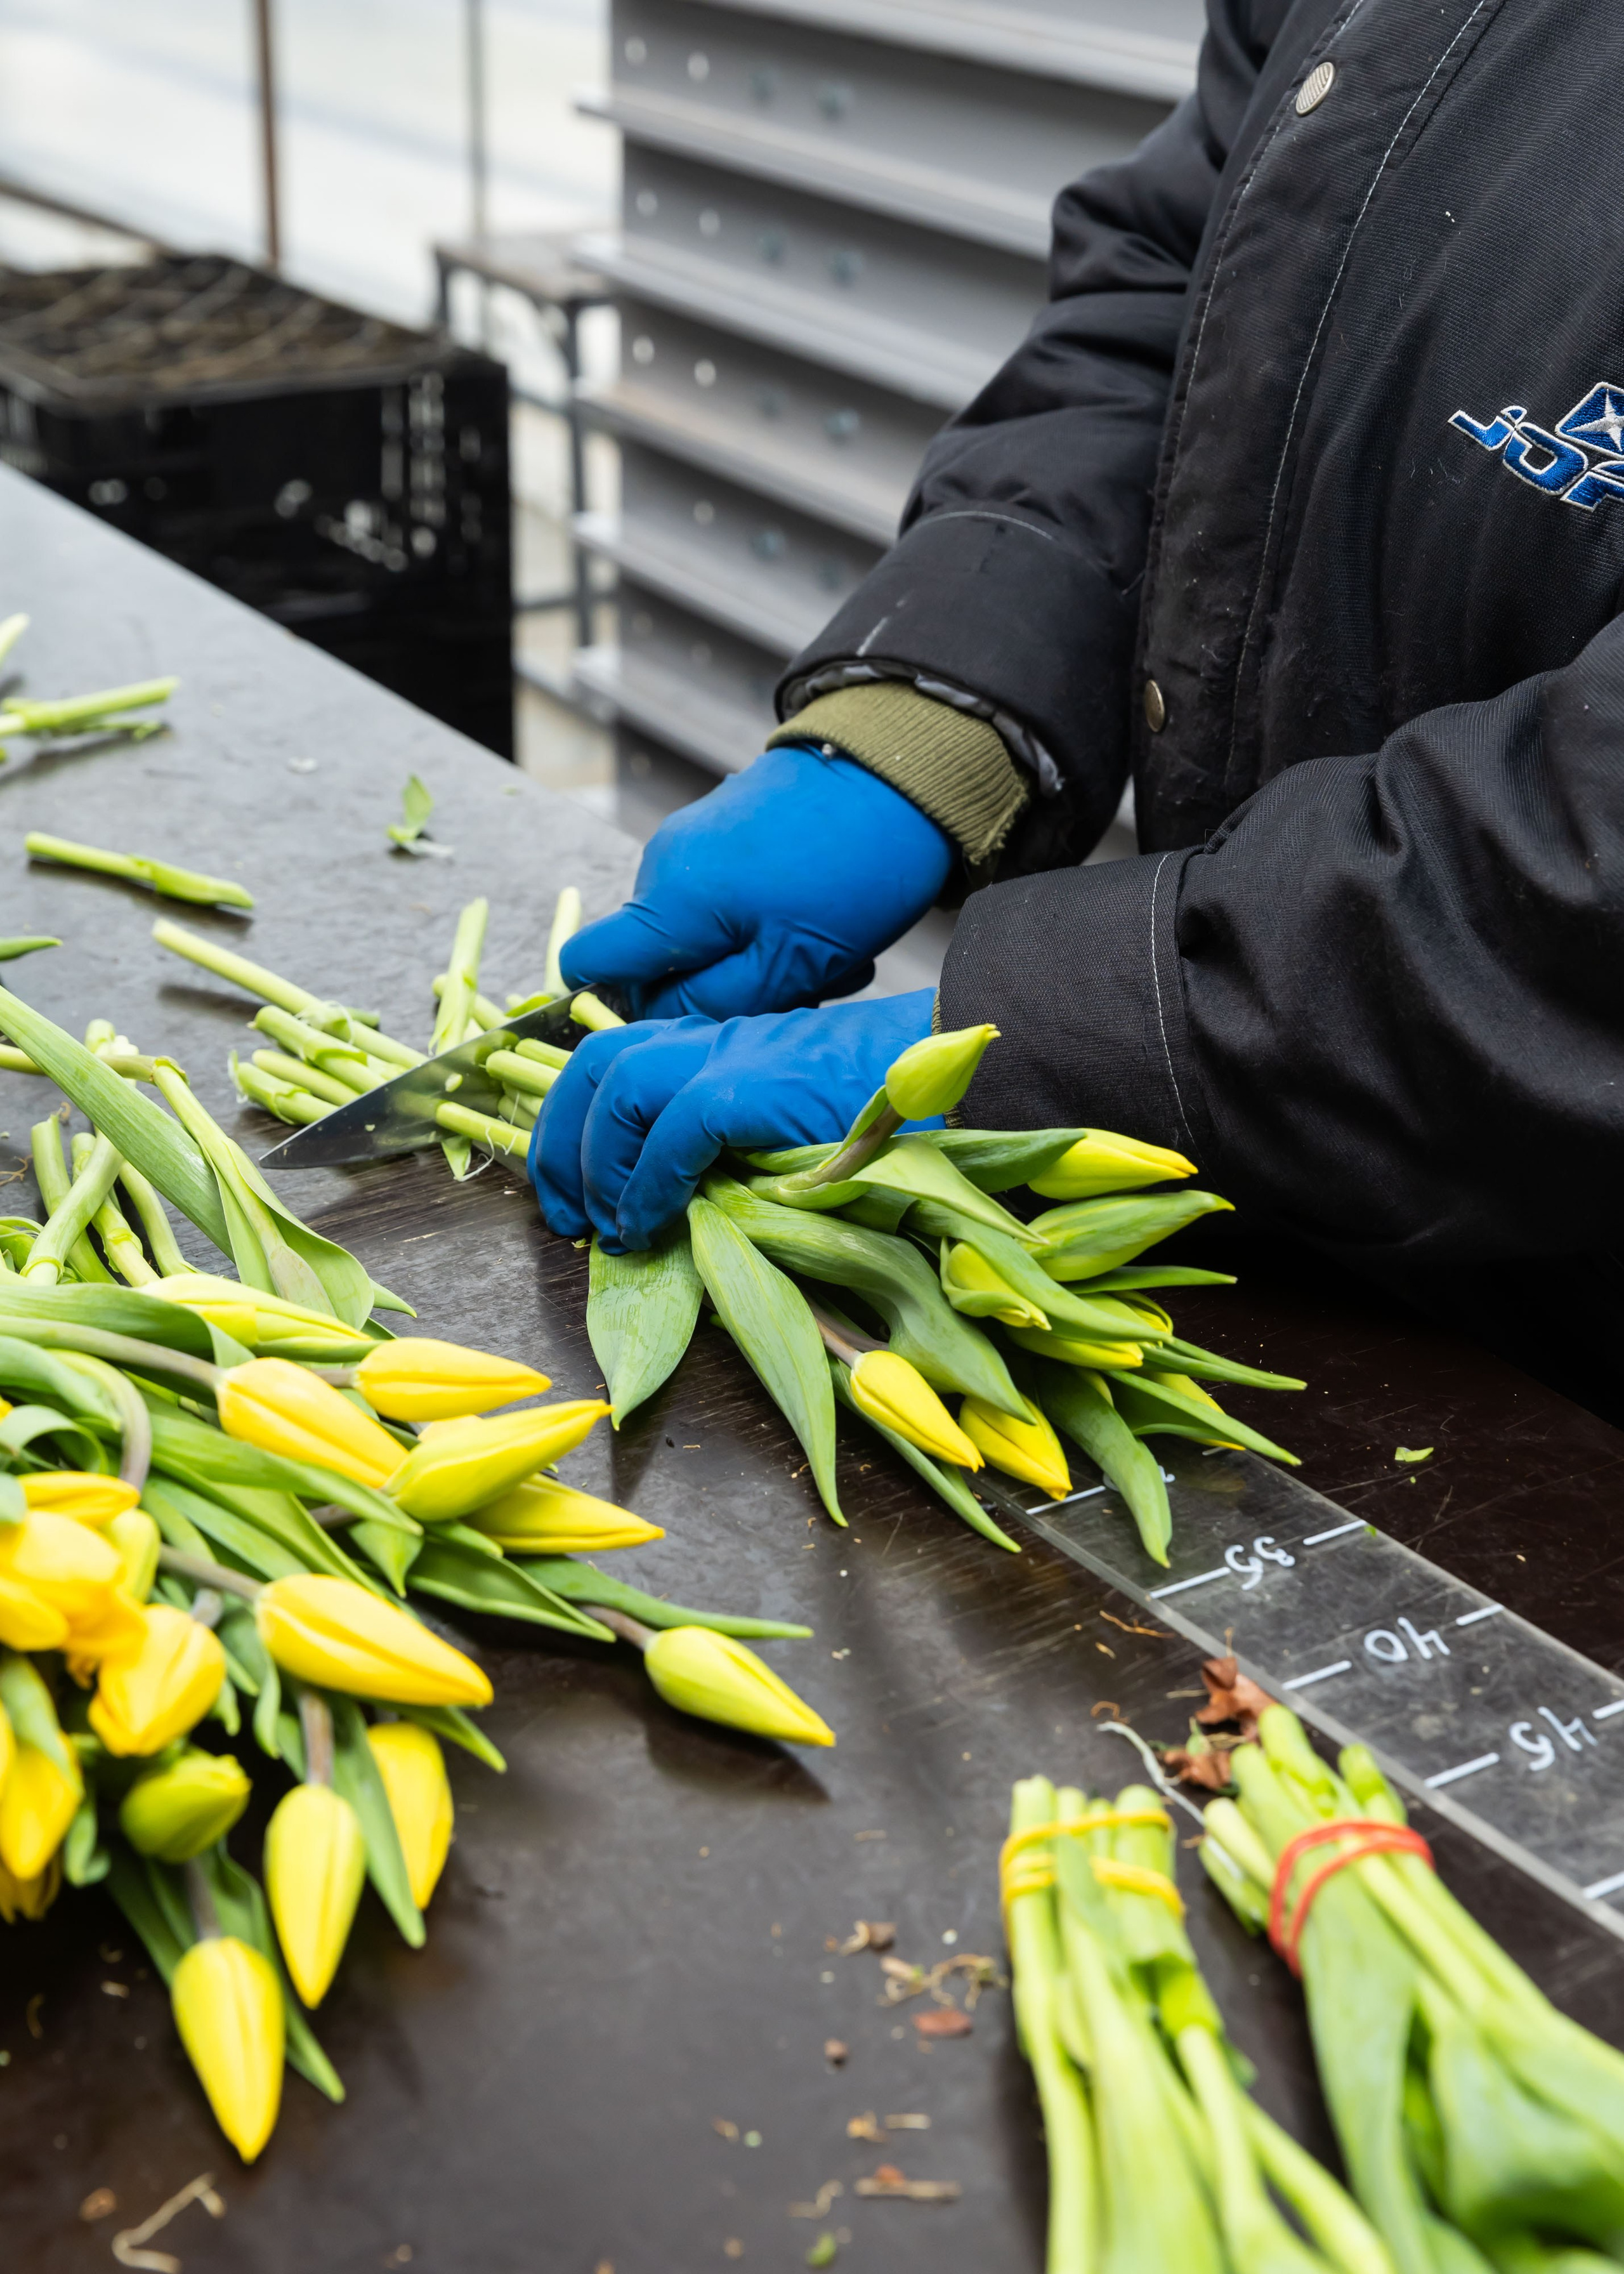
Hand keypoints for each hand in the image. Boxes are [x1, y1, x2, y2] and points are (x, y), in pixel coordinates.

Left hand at [530, 989, 936, 1250]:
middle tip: (564, 1212)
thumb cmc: (889, 1112)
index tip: (573, 1188)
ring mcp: (734, 1055)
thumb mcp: (788, 1127)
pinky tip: (649, 1222)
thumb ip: (733, 1148)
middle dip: (562, 1140)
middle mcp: (715, 1040)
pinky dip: (648, 1180)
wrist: (955, 1074)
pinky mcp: (753, 1085)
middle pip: (598, 1065)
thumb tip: (682, 1208)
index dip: (576, 1122)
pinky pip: (672, 1127)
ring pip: (619, 1084)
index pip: (617, 1062)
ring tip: (604, 1226)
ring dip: (597, 1162)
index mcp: (720, 1047)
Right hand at [560, 744, 952, 1017]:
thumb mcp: (790, 964)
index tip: (679, 1027)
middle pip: (657, 960)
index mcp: (668, 899)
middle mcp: (666, 865)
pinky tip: (828, 928)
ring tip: (830, 958)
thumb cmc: (854, 872)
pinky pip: (729, 905)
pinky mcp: (728, 831)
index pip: (588, 963)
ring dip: (759, 964)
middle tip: (800, 991)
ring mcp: (696, 843)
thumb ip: (712, 1003)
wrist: (903, 773)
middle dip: (719, 992)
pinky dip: (772, 929)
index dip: (612, 1007)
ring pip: (703, 938)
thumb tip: (656, 1021)